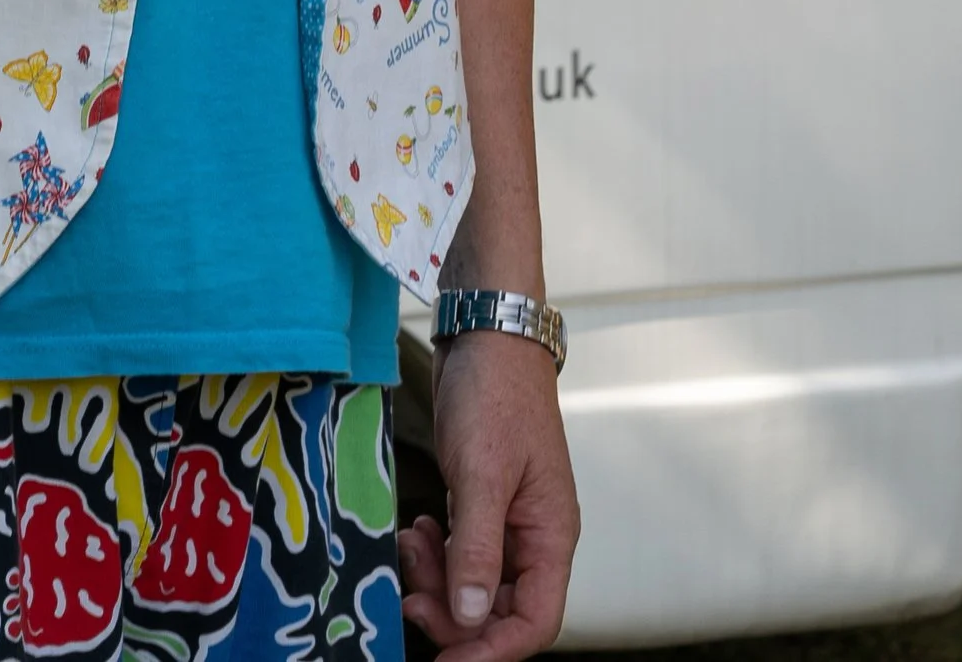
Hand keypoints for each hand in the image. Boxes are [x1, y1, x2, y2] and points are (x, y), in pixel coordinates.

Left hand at [400, 335, 577, 661]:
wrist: (484, 331)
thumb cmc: (495, 393)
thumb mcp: (482, 473)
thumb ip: (476, 548)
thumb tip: (469, 618)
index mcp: (551, 536)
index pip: (535, 622)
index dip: (492, 650)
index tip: (446, 660)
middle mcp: (533, 536)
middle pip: (500, 610)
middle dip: (455, 614)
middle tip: (412, 597)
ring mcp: (506, 519)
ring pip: (474, 583)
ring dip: (439, 579)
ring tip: (410, 549)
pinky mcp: (479, 500)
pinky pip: (460, 550)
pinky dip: (435, 552)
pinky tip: (415, 531)